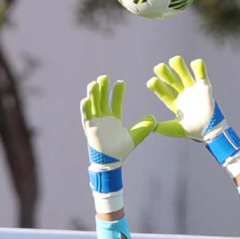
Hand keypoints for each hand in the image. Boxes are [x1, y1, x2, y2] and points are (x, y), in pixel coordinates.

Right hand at [81, 75, 154, 213]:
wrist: (112, 161)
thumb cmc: (122, 150)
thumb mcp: (136, 136)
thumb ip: (145, 126)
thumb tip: (153, 117)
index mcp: (113, 118)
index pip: (114, 101)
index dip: (117, 92)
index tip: (121, 81)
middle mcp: (103, 118)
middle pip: (102, 99)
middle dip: (103, 88)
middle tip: (104, 77)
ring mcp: (95, 122)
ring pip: (93, 104)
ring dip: (93, 94)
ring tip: (94, 83)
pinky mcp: (89, 128)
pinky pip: (86, 116)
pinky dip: (85, 108)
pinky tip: (86, 99)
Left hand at [146, 56, 218, 140]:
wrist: (211, 131)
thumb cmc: (193, 130)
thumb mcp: (175, 129)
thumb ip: (163, 128)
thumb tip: (150, 125)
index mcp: (175, 104)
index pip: (164, 92)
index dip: (157, 87)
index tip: (151, 82)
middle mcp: (183, 95)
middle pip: (172, 81)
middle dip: (165, 74)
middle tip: (159, 67)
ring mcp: (193, 90)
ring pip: (185, 75)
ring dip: (179, 67)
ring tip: (174, 60)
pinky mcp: (205, 88)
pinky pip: (202, 75)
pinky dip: (199, 68)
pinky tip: (194, 62)